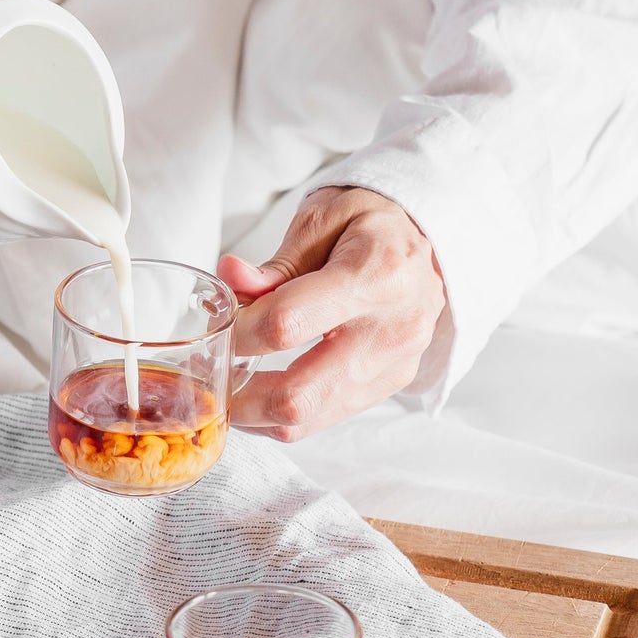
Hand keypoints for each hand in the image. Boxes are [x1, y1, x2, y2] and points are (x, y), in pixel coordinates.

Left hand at [218, 188, 446, 440]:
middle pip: (299, 393)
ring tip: (231, 390)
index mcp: (376, 274)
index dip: (237, 333)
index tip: (216, 327)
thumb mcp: (323, 219)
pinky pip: (325, 419)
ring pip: (309, 418)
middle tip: (210, 383)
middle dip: (240, 398)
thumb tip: (231, 279)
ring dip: (256, 415)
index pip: (286, 324)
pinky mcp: (392, 383)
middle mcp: (393, 328)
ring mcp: (396, 363)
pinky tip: (263, 393)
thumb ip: (276, 263)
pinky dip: (284, 415)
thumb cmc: (371, 224)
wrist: (428, 241)